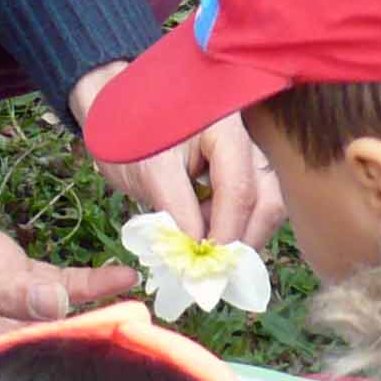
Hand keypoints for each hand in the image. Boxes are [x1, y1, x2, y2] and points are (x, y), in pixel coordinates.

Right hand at [0, 181, 135, 362]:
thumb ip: (5, 294)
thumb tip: (58, 303)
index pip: (33, 366)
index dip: (72, 365)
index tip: (116, 361)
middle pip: (58, 342)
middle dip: (98, 338)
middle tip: (149, 336)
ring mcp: (11, 299)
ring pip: (66, 309)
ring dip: (102, 305)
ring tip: (146, 303)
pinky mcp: (16, 268)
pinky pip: (60, 279)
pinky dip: (90, 279)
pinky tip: (122, 276)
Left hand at [70, 64, 285, 249]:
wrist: (114, 109)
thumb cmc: (128, 130)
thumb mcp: (148, 171)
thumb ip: (176, 211)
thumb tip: (198, 255)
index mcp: (226, 126)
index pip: (239, 188)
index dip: (227, 233)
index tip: (209, 268)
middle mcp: (246, 139)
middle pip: (266, 198)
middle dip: (243, 239)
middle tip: (214, 271)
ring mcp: (244, 156)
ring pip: (263, 205)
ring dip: (237, 236)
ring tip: (201, 254)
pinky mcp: (235, 172)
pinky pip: (246, 205)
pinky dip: (228, 227)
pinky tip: (202, 240)